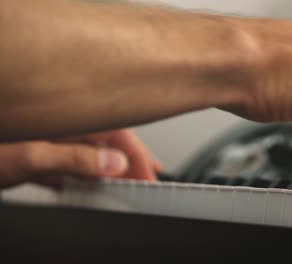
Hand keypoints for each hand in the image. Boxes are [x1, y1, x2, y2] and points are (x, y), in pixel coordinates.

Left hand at [0, 129, 160, 188]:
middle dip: (128, 159)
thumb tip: (112, 164)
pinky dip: (78, 174)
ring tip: (127, 178)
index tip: (149, 176)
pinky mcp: (28, 154)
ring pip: (84, 153)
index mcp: (61, 117)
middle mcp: (54, 125)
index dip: (135, 155)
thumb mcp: (25, 156)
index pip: (112, 132)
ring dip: (106, 167)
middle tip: (148, 176)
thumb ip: (71, 159)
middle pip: (102, 141)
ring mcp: (41, 139)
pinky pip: (62, 163)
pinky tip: (83, 183)